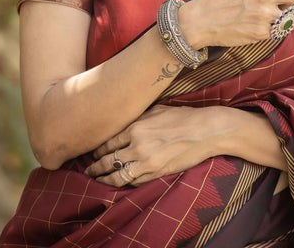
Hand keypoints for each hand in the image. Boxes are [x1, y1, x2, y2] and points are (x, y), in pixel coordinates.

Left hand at [84, 104, 221, 186]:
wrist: (204, 130)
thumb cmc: (182, 117)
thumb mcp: (156, 110)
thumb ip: (138, 119)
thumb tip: (123, 123)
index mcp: (136, 127)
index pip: (108, 142)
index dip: (97, 150)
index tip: (93, 153)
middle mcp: (138, 145)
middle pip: (109, 160)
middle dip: (95, 166)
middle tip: (88, 169)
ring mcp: (147, 162)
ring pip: (117, 176)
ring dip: (104, 179)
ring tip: (98, 180)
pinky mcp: (157, 173)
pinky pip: (134, 182)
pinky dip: (124, 184)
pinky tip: (119, 183)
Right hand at [179, 0, 293, 49]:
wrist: (201, 19)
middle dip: (288, 2)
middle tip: (278, 6)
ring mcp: (265, 12)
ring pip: (286, 16)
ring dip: (279, 17)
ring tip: (261, 18)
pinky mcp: (262, 31)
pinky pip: (276, 31)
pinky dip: (269, 30)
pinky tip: (254, 27)